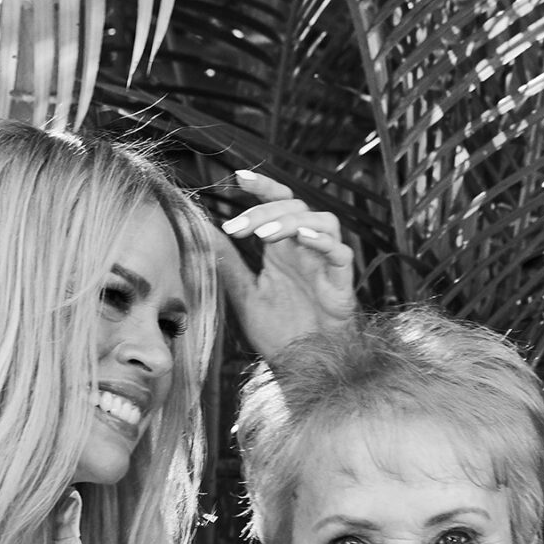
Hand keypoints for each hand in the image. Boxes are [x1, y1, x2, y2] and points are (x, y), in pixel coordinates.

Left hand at [210, 170, 356, 358]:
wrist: (302, 367)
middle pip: (295, 207)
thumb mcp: (244, 294)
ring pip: (322, 221)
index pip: (278, 203)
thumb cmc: (279, 332)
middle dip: (265, 210)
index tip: (238, 177)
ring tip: (262, 235)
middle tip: (237, 227)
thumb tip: (201, 233)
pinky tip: (303, 239)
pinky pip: (341, 253)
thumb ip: (228, 263)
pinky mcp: (341, 284)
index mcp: (283, 248)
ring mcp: (325, 264)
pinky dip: (324, 242)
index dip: (263, 186)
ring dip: (291, 221)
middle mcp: (305, 249)